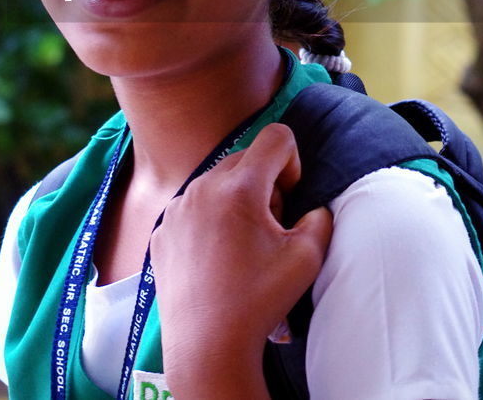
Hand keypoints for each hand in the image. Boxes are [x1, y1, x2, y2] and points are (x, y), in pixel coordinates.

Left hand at [151, 123, 332, 396]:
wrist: (207, 345)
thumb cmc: (259, 301)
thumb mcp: (308, 257)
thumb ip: (320, 219)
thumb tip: (313, 210)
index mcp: (240, 188)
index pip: (276, 137)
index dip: (292, 162)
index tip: (288, 198)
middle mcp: (202, 187)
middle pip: (245, 159)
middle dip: (264, 185)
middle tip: (268, 229)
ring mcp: (176, 208)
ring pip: (216, 182)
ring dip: (235, 202)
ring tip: (241, 247)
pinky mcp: (162, 230)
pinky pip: (192, 208)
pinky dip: (209, 221)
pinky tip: (216, 259)